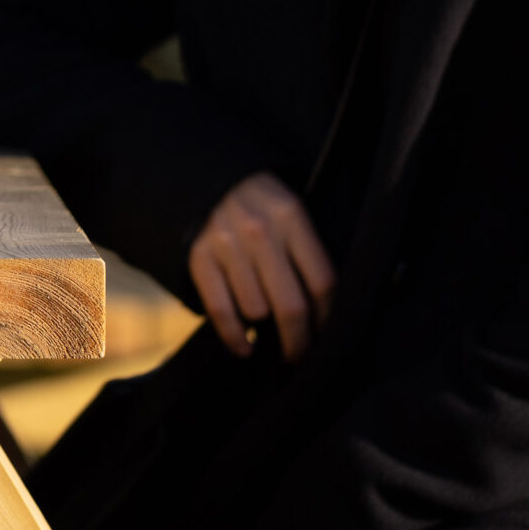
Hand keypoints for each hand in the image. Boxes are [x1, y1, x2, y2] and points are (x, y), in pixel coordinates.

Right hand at [188, 172, 334, 361]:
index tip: (329, 336)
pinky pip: (220, 310)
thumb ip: (308, 250)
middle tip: (301, 354)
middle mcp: (258, 229)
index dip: (329, 319)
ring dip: (264, 329)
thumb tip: (330, 310)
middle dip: (299, 341)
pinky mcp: (197, 255)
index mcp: (290, 215)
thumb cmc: (260, 204)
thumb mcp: (289, 210)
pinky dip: (234, 337)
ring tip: (269, 335)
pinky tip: (245, 347)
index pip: (322, 282)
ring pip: (256, 310)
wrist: (205, 175)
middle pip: (291, 305)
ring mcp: (224, 242)